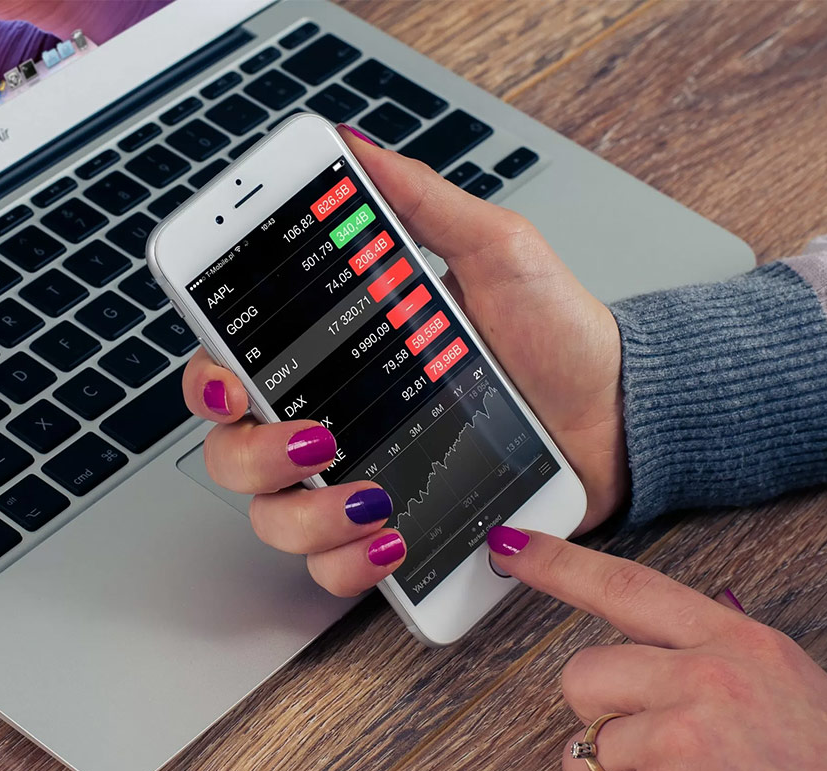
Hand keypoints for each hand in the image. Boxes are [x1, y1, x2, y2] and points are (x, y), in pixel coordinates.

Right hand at [181, 128, 626, 595]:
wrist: (618, 413)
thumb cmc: (556, 334)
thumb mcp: (493, 250)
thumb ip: (419, 202)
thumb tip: (352, 146)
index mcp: (333, 354)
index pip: (231, 367)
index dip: (208, 382)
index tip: (232, 386)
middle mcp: (329, 421)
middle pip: (232, 453)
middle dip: (257, 456)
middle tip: (318, 440)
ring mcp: (353, 483)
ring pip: (273, 520)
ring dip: (309, 517)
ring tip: (376, 498)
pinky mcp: (390, 533)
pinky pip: (332, 568)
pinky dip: (349, 563)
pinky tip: (392, 539)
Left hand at [487, 525, 826, 770]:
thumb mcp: (786, 691)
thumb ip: (714, 658)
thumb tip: (647, 643)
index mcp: (740, 644)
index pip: (627, 587)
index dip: (559, 564)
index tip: (510, 545)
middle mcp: (708, 682)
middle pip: (583, 673)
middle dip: (602, 714)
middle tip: (660, 747)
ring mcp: (684, 741)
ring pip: (584, 748)